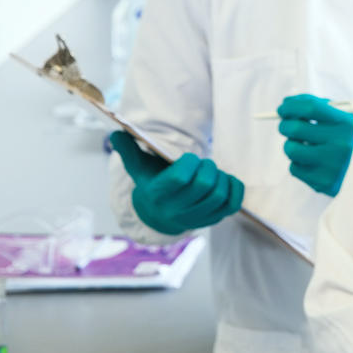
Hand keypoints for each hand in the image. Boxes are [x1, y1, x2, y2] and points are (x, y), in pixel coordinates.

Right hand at [110, 130, 243, 235]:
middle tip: (205, 163)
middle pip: (204, 185)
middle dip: (209, 168)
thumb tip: (117, 132)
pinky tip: (225, 181)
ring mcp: (194, 218)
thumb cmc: (152, 183)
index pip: (180, 177)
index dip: (190, 162)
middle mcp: (175, 210)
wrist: (157, 215)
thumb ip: (129, 149)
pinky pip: (232, 205)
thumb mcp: (138, 168)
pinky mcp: (211, 220)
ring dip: (222, 178)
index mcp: (157, 194)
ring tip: (214, 173)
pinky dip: (235, 189)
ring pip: (220, 196)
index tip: (190, 158)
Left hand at [277, 94, 352, 195]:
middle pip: (295, 128)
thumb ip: (320, 110)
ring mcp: (330, 166)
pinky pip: (294, 168)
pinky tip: (313, 163)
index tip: (284, 107)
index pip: (310, 108)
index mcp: (347, 124)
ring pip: (291, 149)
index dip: (291, 106)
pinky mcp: (322, 183)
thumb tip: (287, 104)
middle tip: (286, 125)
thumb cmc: (351, 142)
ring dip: (292, 145)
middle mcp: (340, 144)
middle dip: (285, 125)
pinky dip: (299, 164)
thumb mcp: (346, 122)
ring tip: (304, 146)